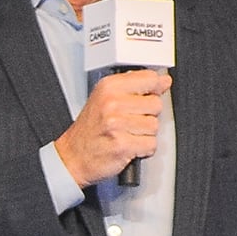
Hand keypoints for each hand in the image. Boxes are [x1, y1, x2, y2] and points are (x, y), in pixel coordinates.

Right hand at [52, 70, 167, 188]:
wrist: (72, 157)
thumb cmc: (90, 130)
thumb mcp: (105, 98)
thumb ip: (135, 87)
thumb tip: (163, 81)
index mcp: (109, 87)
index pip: (149, 78)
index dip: (154, 89)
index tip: (149, 94)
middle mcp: (111, 103)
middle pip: (156, 104)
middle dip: (148, 115)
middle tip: (130, 121)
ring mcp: (116, 124)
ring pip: (154, 126)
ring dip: (145, 134)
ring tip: (127, 134)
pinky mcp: (122, 145)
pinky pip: (150, 144)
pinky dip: (143, 149)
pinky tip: (129, 146)